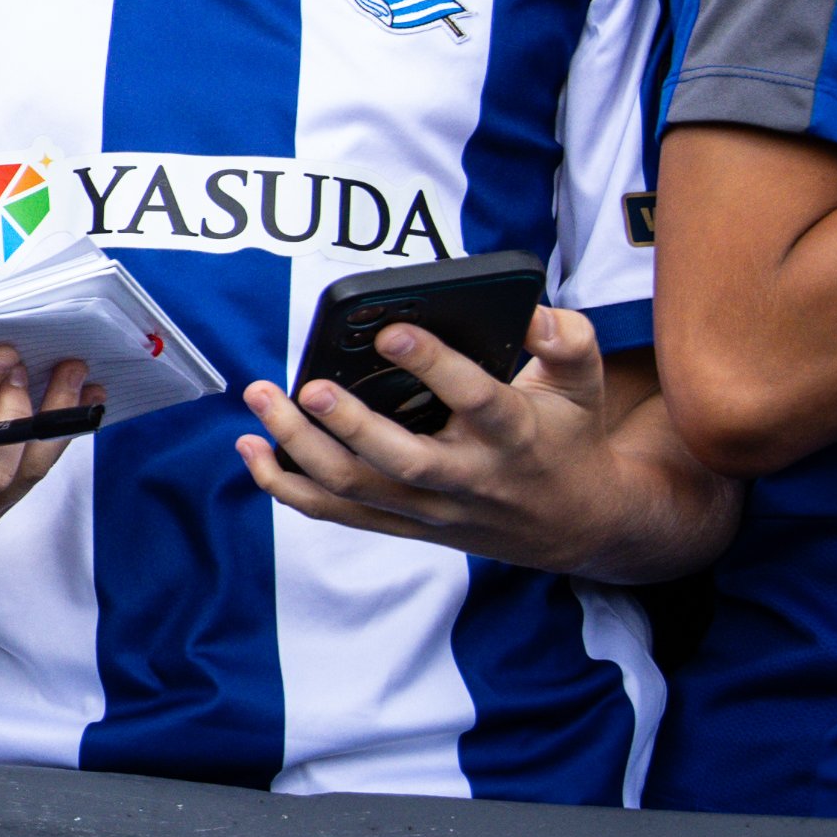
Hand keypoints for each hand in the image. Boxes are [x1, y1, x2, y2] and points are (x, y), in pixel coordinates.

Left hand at [235, 307, 650, 573]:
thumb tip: (530, 310)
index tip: (388, 330)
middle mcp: (467, 477)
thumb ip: (565, 340)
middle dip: (349, 424)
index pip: (472, 397)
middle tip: (308, 386)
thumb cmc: (568, 438)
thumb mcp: (584, 385)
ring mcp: (431, 509)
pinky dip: (288, 486)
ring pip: (356, 489)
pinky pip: (337, 513)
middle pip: (400, 460)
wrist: (577, 525)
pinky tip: (252, 448)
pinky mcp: (404, 525)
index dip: (431, 364)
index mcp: (513, 434)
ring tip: (260, 400)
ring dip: (298, 450)